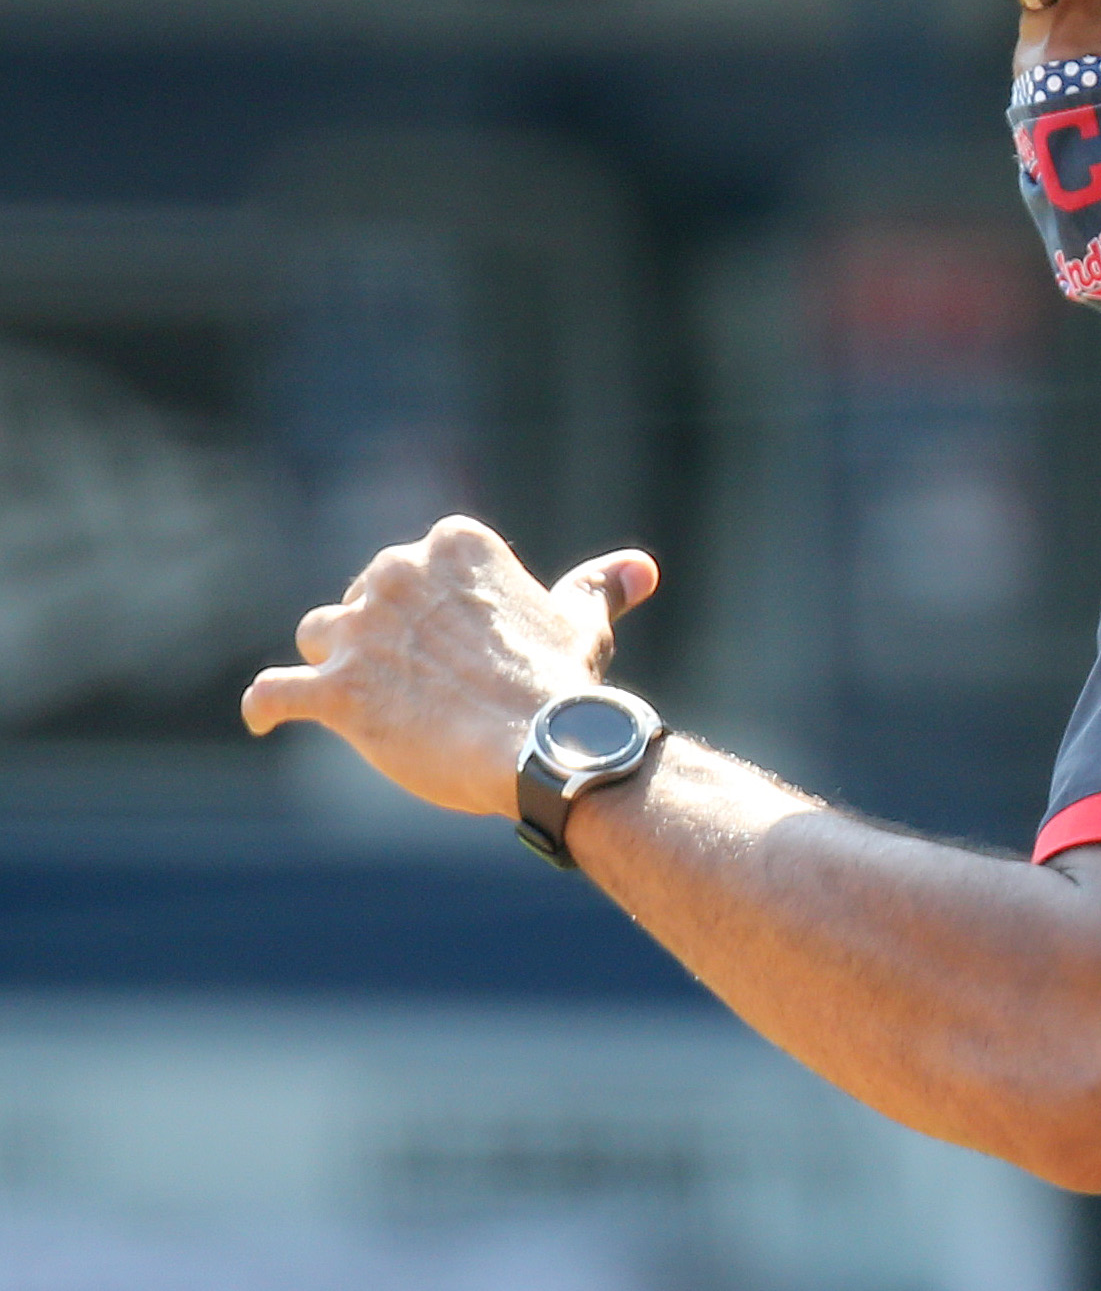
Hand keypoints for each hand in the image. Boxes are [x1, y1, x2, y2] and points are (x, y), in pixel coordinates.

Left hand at [242, 517, 660, 820]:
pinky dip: (266, 706)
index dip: (431, 606)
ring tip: (367, 697)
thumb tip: (643, 568)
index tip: (458, 641)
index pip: (416, 565)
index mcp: (453, 544)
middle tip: (424, 680)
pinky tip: (267, 718)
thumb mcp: (582, 624)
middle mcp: (396, 572)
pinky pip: (272, 692)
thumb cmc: (566, 682)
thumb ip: (597, 587)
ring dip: (334, 661)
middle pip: (362, 596)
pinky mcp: (336, 690)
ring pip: (318, 635)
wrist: (549, 747)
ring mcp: (361, 631)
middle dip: (381, 632)